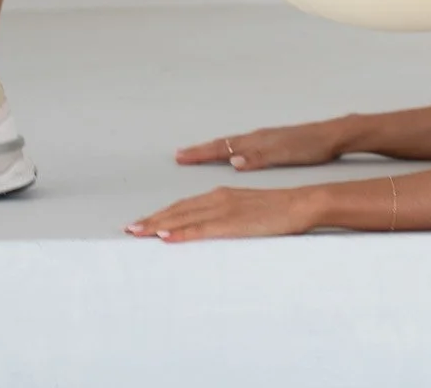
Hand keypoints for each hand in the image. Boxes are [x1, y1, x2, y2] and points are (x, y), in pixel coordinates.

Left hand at [127, 183, 323, 242]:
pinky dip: (181, 232)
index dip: (161, 213)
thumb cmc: (278, 211)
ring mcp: (224, 209)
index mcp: (221, 195)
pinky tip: (166, 236)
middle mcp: (218, 198)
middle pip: (177, 209)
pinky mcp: (232, 221)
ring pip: (183, 217)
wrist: (300, 204)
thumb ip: (227, 219)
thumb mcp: (247, 213)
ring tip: (138, 231)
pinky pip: (201, 228)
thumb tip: (210, 231)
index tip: (142, 222)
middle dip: (152, 219)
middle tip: (130, 229)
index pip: (184, 205)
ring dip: (158, 224)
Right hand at [174, 117, 350, 170]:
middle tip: (179, 155)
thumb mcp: (286, 154)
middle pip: (222, 143)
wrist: (332, 135)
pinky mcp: (271, 142)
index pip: (222, 147)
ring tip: (197, 153)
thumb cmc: (310, 146)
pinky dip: (228, 149)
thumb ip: (259, 157)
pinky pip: (241, 144)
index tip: (181, 157)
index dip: (200, 154)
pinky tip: (230, 154)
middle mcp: (257, 138)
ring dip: (212, 149)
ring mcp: (264, 139)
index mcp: (257, 141)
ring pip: (230, 144)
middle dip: (200, 151)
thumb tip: (233, 161)